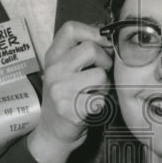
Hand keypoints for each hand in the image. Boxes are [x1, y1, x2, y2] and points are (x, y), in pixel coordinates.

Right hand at [27, 21, 112, 162]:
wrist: (52, 133)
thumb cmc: (64, 98)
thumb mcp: (64, 70)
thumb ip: (80, 53)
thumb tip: (110, 39)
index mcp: (52, 57)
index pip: (70, 29)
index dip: (92, 32)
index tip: (103, 43)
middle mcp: (54, 71)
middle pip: (91, 49)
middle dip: (104, 61)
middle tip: (100, 74)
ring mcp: (60, 91)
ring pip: (100, 75)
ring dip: (104, 86)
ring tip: (93, 93)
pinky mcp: (71, 110)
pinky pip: (101, 99)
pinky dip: (102, 104)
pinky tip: (91, 108)